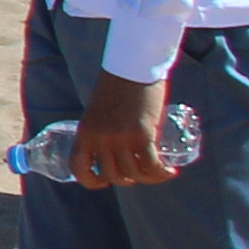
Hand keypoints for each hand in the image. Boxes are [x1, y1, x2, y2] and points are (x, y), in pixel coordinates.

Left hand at [70, 71, 176, 189]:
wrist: (132, 66)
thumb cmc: (117, 86)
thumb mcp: (98, 112)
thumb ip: (102, 130)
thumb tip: (114, 151)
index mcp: (84, 133)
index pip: (78, 168)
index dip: (90, 181)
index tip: (104, 182)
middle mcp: (99, 139)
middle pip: (113, 175)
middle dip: (128, 179)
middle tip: (140, 172)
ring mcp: (119, 138)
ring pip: (134, 173)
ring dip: (148, 178)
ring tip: (159, 171)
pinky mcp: (141, 135)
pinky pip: (151, 165)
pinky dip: (161, 173)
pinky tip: (170, 172)